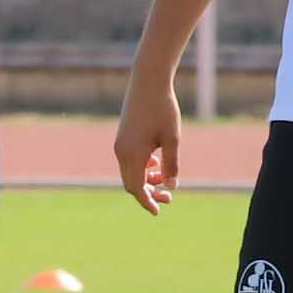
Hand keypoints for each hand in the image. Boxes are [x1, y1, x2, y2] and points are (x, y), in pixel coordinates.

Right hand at [113, 72, 180, 213]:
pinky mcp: (122, 136)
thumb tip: (171, 186)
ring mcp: (120, 143)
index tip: (157, 211)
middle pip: (131, 183)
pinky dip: (141, 167)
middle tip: (168, 197)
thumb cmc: (163, 109)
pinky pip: (129, 160)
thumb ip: (171, 164)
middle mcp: (122, 151)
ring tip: (164, 178)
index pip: (136, 188)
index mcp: (133, 154)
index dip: (147, 202)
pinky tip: (156, 162)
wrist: (148, 81)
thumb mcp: (172, 139)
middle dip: (148, 193)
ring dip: (146, 179)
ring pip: (130, 172)